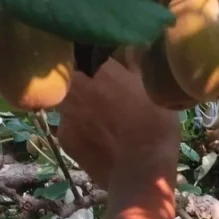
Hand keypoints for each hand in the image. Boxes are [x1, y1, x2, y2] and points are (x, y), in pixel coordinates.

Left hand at [58, 59, 179, 190]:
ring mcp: (64, 114)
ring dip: (82, 104)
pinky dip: (82, 128)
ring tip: (105, 118)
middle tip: (104, 89)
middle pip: (73, 75)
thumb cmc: (154, 124)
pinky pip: (70, 125)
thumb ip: (135, 61)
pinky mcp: (64, 139)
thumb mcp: (153, 87)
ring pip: (70, 101)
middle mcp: (74, 86)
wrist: (141, 173)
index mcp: (97, 67)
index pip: (85, 48)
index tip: (101, 58)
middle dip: (84, 79)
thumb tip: (126, 46)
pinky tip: (100, 138)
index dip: (91, 52)